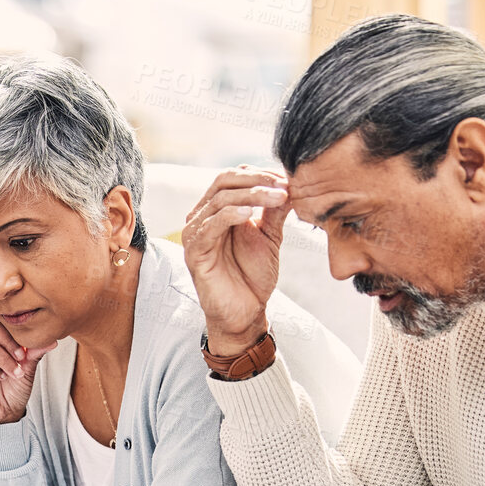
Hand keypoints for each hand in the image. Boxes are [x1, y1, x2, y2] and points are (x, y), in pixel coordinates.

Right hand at [0, 314, 57, 426]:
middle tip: (20, 359)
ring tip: (13, 373)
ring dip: (1, 357)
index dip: (12, 330)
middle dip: (7, 341)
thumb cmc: (14, 388)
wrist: (3, 412)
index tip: (25, 351)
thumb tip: (53, 340)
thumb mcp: (28, 368)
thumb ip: (35, 352)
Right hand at [180, 166, 289, 355]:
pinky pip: (211, 225)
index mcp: (218, 209)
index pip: (234, 177)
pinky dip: (231, 215)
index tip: (289, 180)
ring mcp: (196, 232)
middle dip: (258, 180)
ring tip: (279, 198)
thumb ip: (274, 210)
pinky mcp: (194, 251)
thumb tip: (289, 182)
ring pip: (221, 199)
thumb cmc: (253, 276)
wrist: (245, 312)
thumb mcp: (269, 236)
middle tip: (285, 186)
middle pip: (225, 181)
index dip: (261, 173)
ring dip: (252, 195)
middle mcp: (203, 216)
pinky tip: (251, 215)